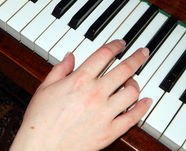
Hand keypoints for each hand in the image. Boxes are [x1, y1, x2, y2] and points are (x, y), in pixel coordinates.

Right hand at [11, 40, 151, 150]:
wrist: (42, 146)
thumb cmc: (40, 119)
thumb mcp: (45, 87)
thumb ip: (60, 69)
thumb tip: (70, 56)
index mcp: (79, 80)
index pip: (104, 55)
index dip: (115, 46)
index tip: (120, 44)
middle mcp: (95, 94)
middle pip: (125, 70)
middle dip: (137, 58)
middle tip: (142, 53)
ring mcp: (105, 113)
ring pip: (132, 92)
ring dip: (135, 83)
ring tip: (133, 80)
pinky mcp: (110, 131)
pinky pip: (133, 117)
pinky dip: (142, 108)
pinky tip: (144, 102)